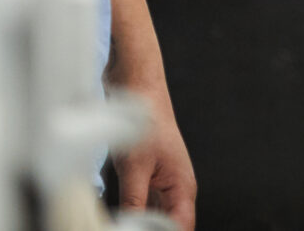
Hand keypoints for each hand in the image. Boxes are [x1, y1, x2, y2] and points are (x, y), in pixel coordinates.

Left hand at [114, 96, 195, 228]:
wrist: (139, 88)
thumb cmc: (147, 119)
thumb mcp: (134, 169)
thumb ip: (134, 203)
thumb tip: (128, 227)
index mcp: (183, 186)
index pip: (182, 227)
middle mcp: (177, 187)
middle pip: (171, 224)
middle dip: (154, 229)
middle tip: (128, 227)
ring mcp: (163, 182)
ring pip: (157, 216)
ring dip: (143, 224)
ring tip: (124, 223)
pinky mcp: (148, 178)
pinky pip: (145, 206)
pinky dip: (135, 213)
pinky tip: (120, 216)